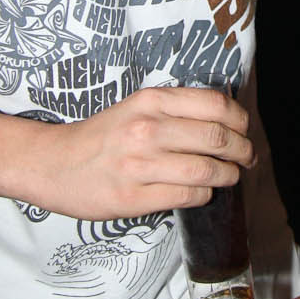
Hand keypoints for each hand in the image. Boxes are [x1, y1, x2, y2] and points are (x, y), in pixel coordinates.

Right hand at [26, 84, 252, 220]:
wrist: (52, 163)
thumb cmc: (101, 136)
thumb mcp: (136, 108)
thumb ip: (175, 110)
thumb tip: (227, 121)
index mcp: (150, 101)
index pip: (215, 104)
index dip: (240, 119)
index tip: (244, 129)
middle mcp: (146, 129)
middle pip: (217, 139)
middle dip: (242, 151)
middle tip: (246, 157)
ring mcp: (139, 165)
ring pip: (206, 171)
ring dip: (227, 175)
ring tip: (229, 176)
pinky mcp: (132, 197)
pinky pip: (187, 197)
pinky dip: (203, 195)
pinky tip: (201, 192)